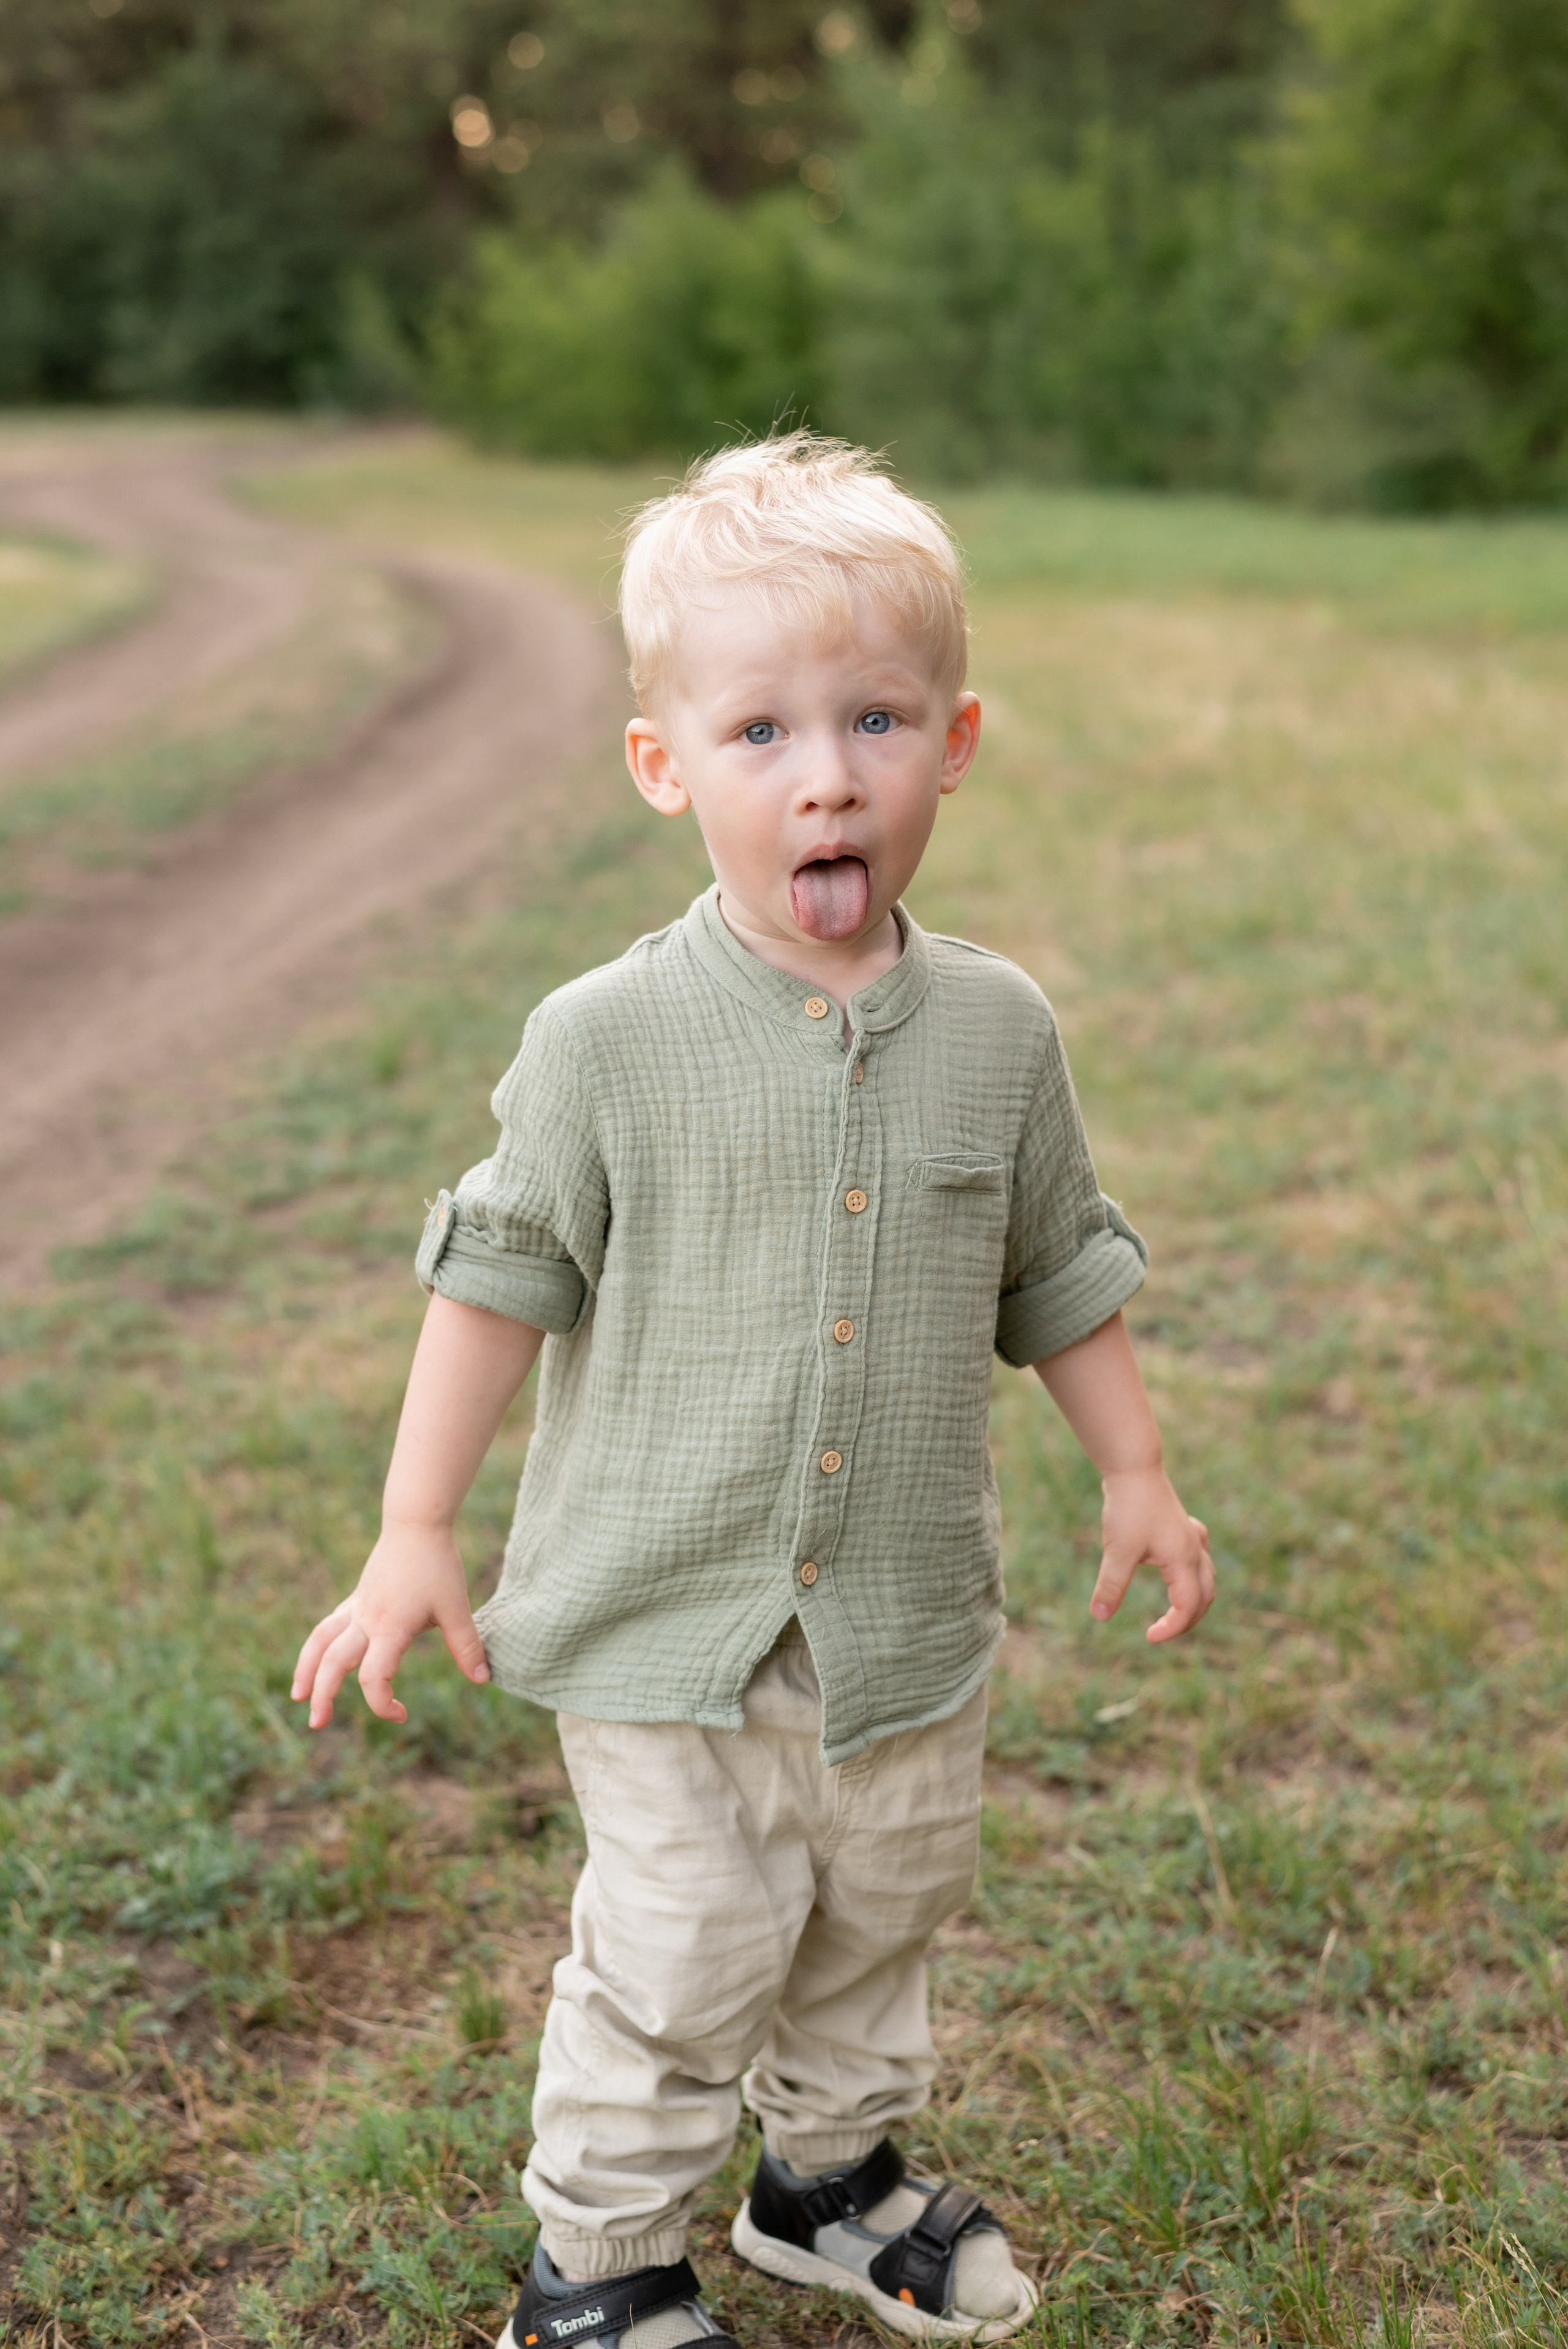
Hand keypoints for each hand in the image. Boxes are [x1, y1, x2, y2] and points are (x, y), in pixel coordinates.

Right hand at [291, 1518, 489, 1727]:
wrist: (415, 1523)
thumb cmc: (437, 1564)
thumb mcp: (457, 1607)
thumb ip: (467, 1645)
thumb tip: (482, 1679)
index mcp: (389, 1628)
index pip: (372, 1677)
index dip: (382, 1703)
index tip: (401, 1714)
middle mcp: (366, 1620)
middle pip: (333, 1662)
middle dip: (322, 1695)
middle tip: (317, 1724)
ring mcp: (357, 1608)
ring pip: (320, 1641)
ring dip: (306, 1669)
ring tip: (297, 1695)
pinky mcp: (357, 1598)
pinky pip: (329, 1626)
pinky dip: (319, 1646)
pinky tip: (319, 1659)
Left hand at [1089, 1465, 1213, 1642]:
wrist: (1133, 1467)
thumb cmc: (1128, 1507)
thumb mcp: (1117, 1550)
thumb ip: (1110, 1585)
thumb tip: (1099, 1617)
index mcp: (1183, 1561)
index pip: (1187, 1608)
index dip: (1172, 1628)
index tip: (1149, 1637)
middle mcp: (1194, 1551)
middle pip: (1204, 1597)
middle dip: (1187, 1620)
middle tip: (1161, 1632)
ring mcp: (1191, 1537)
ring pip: (1206, 1577)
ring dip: (1194, 1599)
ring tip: (1175, 1612)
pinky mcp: (1181, 1526)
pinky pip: (1198, 1555)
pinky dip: (1193, 1571)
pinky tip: (1179, 1567)